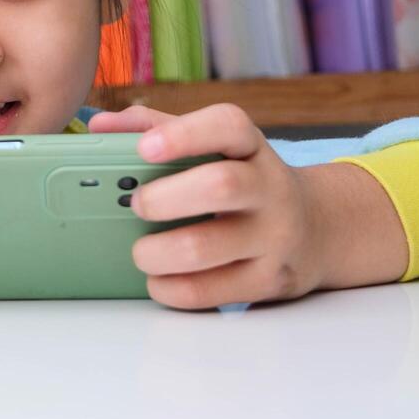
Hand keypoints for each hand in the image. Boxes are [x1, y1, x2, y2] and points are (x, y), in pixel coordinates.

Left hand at [89, 104, 405, 308]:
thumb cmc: (242, 181)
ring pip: (206, 246)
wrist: (319, 228)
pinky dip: (172, 288)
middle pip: (220, 185)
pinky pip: (211, 292)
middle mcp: (270, 188)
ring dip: (157, 252)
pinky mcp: (270, 281)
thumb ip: (155, 128)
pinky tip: (158, 280)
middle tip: (136, 205)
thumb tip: (99, 126)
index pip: (228, 126)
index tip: (144, 148)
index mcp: (250, 147)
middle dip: (165, 198)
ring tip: (141, 252)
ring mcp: (275, 237)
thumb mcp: (213, 148)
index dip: (183, 134)